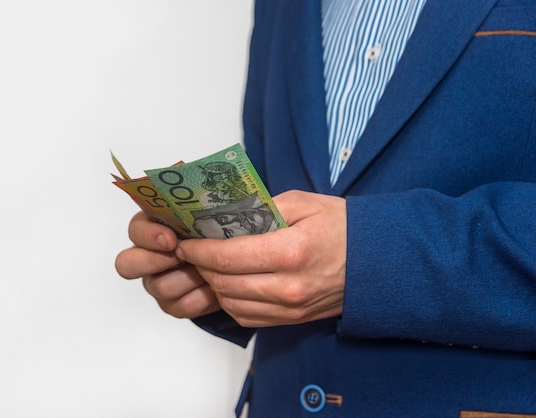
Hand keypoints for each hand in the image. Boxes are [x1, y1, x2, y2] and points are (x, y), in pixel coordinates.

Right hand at [115, 211, 219, 318]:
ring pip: (161, 287)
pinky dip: (202, 297)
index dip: (148, 236)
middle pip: (127, 264)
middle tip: (180, 257)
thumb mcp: (205, 219)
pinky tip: (215, 287)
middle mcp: (147, 257)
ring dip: (189, 278)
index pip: (135, 230)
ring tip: (211, 269)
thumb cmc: (215, 235)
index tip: (170, 239)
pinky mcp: (172, 305)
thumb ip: (194, 214)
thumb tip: (198, 208)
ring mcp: (156, 283)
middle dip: (155, 261)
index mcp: (151, 229)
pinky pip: (182, 306)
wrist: (232, 265)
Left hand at [175, 190, 345, 327]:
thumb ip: (261, 207)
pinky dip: (230, 301)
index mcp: (291, 251)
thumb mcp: (303, 203)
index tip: (185, 242)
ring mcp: (290, 307)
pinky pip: (247, 317)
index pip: (227, 256)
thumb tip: (223, 216)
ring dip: (213, 284)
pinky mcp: (291, 319)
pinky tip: (229, 283)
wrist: (378, 263)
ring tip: (208, 265)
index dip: (198, 250)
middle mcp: (289, 286)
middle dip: (200, 266)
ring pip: (231, 303)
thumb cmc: (342, 228)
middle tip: (191, 251)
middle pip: (224, 282)